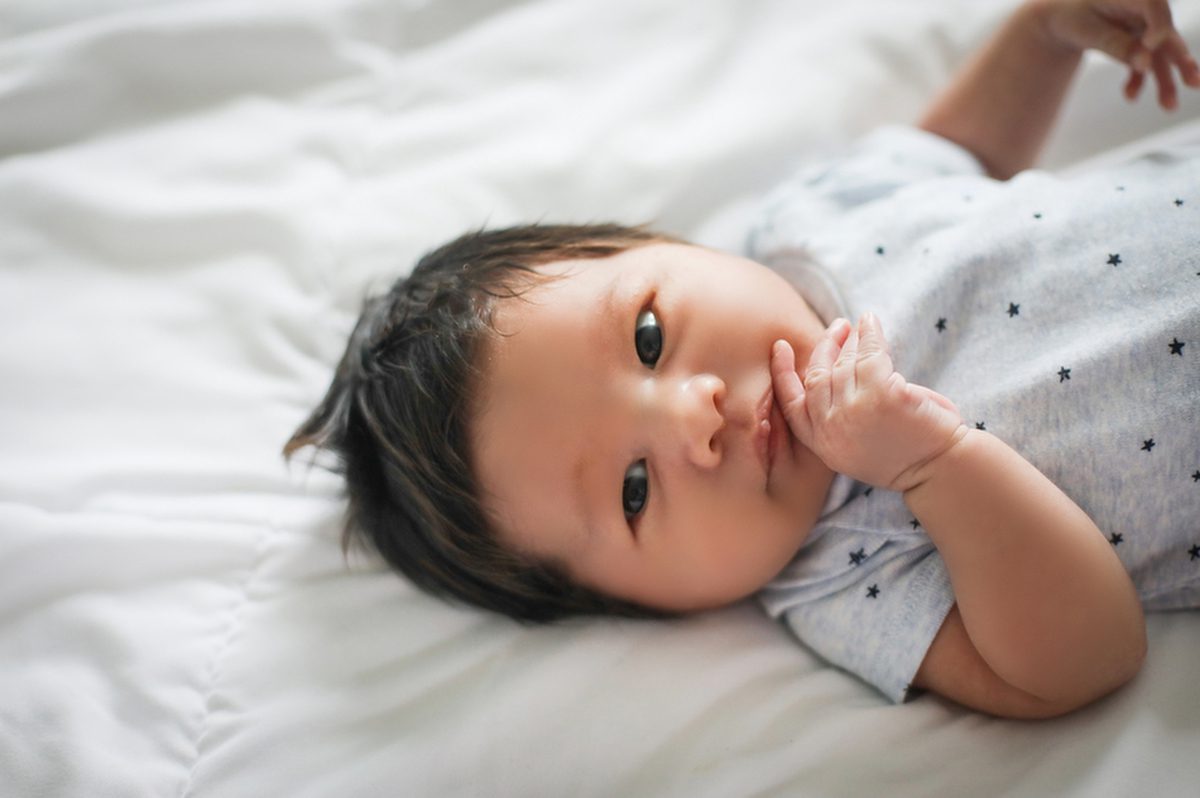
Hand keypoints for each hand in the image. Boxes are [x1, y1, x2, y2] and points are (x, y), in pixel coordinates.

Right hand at [771, 314, 966, 491]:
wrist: (942, 470)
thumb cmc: (907, 455)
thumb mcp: (857, 447)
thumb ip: (839, 418)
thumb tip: (837, 371)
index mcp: (824, 444)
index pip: (792, 404)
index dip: (783, 373)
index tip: (781, 348)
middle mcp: (832, 428)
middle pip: (817, 376)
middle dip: (825, 348)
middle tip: (837, 329)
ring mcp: (855, 410)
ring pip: (844, 363)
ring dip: (851, 340)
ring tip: (858, 328)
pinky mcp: (882, 394)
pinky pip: (871, 353)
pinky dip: (870, 333)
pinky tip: (871, 322)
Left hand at [1031, 0, 1199, 108]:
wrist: (1062, 17)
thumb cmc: (1072, 15)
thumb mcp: (1086, 30)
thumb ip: (1115, 43)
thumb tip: (1144, 63)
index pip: (1155, 7)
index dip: (1158, 26)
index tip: (1151, 44)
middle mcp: (1145, 13)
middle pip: (1167, 36)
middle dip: (1180, 61)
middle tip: (1194, 82)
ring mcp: (1145, 31)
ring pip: (1160, 57)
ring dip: (1165, 82)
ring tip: (1169, 106)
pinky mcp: (1138, 47)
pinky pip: (1143, 67)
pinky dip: (1137, 82)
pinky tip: (1129, 97)